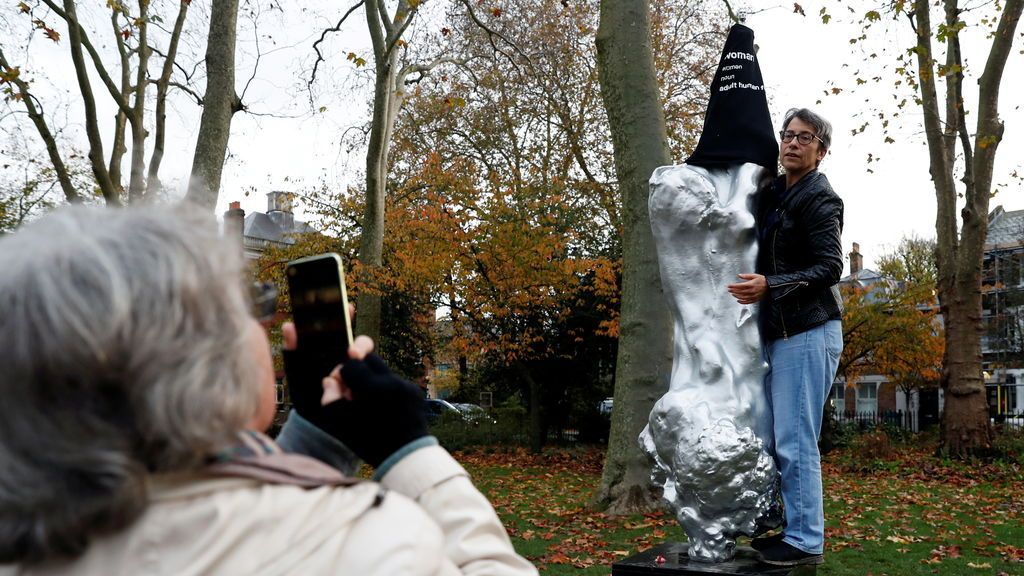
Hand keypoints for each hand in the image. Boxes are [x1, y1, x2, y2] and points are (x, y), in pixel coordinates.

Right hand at [281, 321, 427, 466]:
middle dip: (358, 367)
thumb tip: (330, 378)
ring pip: (383, 370)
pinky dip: (386, 389)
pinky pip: (396, 381)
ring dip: (372, 380)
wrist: (404, 456)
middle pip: (370, 357)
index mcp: (374, 389)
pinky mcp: (416, 391)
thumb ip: (331, 398)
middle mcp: (394, 382)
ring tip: (369, 402)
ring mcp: (407, 385)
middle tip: (353, 386)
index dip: (342, 374)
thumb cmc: (369, 442)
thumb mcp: (342, 424)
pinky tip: (384, 407)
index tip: (340, 387)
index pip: (352, 364)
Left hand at [727, 273, 766, 304]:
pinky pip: (747, 302)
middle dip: (733, 291)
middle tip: (729, 290)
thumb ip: (746, 276)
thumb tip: (739, 275)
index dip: (733, 286)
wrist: (771, 286)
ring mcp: (753, 296)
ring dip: (737, 296)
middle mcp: (751, 291)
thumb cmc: (763, 280)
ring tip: (733, 294)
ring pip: (743, 297)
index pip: (739, 286)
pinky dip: (742, 302)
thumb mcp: (755, 276)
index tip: (729, 286)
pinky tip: (738, 300)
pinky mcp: (755, 299)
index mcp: (751, 284)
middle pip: (740, 292)